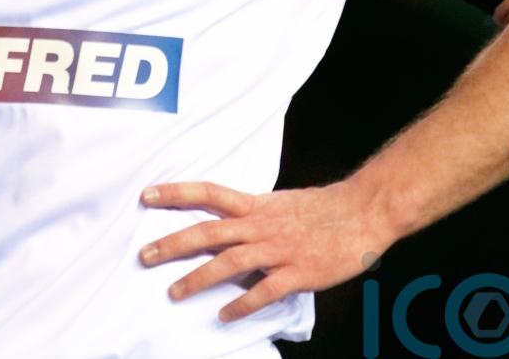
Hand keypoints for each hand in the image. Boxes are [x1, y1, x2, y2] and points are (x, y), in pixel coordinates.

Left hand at [137, 180, 393, 321]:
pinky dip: (241, 304)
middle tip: (144, 255)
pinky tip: (224, 315)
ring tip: (174, 293)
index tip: (147, 195)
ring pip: (229, 262)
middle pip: (208, 231)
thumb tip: (226, 225)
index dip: (176, 193)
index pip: (207, 193)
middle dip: (173, 243)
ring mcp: (278, 249)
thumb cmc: (322, 208)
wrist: (363, 212)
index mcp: (255, 204)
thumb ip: (252, 214)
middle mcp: (260, 225)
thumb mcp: (279, 203)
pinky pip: (264, 291)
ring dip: (198, 278)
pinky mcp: (296, 272)